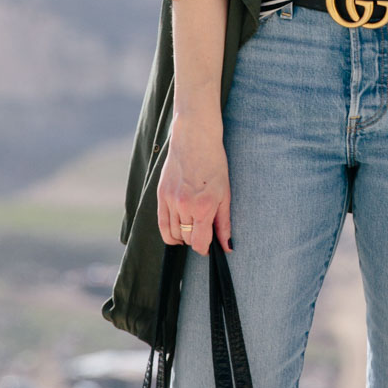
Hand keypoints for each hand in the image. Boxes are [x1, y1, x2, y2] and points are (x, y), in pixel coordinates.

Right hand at [157, 116, 231, 253]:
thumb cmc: (214, 164)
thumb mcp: (225, 194)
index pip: (199, 243)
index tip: (210, 246)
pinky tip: (178, 229)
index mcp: (203, 207)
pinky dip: (169, 231)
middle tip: (204, 231)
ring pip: (173, 234)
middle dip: (196, 239)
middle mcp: (184, 206)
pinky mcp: (160, 195)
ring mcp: (170, 200)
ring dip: (183, 236)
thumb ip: (224, 223)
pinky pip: (161, 223)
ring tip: (192, 227)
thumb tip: (227, 247)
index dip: (205, 249)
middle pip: (187, 239)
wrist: (195, 139)